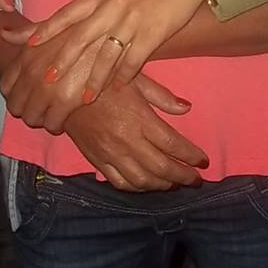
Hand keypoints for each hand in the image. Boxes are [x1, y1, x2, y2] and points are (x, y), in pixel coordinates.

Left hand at [0, 31, 101, 130]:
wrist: (114, 35)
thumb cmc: (85, 27)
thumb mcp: (55, 25)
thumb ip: (29, 33)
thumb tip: (3, 34)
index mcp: (27, 56)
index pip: (6, 86)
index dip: (13, 94)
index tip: (24, 95)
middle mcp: (32, 74)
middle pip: (16, 106)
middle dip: (26, 110)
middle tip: (40, 109)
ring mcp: (48, 89)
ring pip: (32, 118)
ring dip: (40, 120)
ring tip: (53, 114)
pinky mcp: (67, 102)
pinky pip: (53, 124)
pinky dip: (57, 124)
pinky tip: (67, 117)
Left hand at [1, 0, 209, 99]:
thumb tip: (85, 9)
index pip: (68, 12)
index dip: (48, 29)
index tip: (29, 43)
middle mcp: (112, 7)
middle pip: (80, 39)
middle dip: (62, 62)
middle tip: (47, 80)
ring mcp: (131, 22)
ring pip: (105, 57)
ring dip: (93, 80)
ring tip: (84, 98)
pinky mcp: (152, 34)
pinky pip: (133, 61)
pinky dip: (124, 76)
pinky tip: (118, 87)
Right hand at [63, 75, 207, 190]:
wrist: (64, 90)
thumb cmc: (104, 79)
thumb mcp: (135, 79)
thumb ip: (162, 96)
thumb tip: (187, 108)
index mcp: (139, 119)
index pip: (173, 144)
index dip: (191, 156)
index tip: (203, 161)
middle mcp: (127, 141)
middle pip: (162, 168)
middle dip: (183, 176)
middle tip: (196, 180)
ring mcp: (111, 154)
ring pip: (142, 180)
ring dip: (162, 185)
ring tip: (175, 183)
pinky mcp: (97, 161)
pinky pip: (120, 182)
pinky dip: (137, 188)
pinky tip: (147, 185)